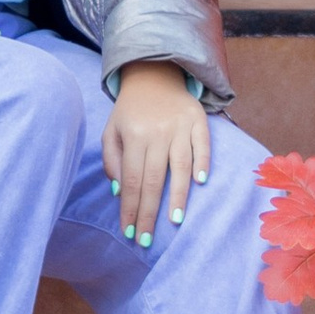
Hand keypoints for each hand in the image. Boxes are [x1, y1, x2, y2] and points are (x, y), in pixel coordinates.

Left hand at [105, 58, 210, 244]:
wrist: (154, 74)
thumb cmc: (130, 110)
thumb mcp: (111, 130)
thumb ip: (113, 160)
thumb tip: (120, 191)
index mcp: (133, 135)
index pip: (133, 180)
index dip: (131, 208)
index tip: (130, 231)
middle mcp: (157, 131)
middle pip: (154, 179)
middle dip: (150, 212)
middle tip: (148, 239)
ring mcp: (180, 126)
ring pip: (180, 166)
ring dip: (178, 195)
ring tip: (175, 220)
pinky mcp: (198, 119)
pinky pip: (203, 144)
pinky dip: (202, 163)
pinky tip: (200, 182)